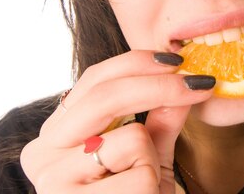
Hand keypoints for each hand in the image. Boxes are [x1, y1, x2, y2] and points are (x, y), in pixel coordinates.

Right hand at [20, 51, 214, 192]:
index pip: (94, 80)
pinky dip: (152, 188)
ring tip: (141, 186)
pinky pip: (141, 176)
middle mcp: (42, 153)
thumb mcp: (148, 158)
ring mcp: (54, 182)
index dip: (137, 63)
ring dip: (153, 160)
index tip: (178, 61)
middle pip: (107, 96)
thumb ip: (160, 120)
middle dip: (161, 86)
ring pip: (132, 138)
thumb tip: (183, 78)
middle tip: (200, 84)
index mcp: (55, 134)